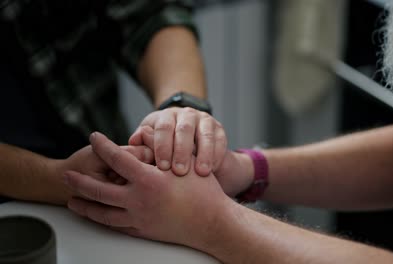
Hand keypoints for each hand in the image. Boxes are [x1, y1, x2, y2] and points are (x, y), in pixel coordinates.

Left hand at [64, 132, 230, 248]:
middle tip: (67, 175)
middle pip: (98, 190)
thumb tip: (145, 133)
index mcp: (148, 180)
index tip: (94, 138)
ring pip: (102, 213)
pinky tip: (98, 218)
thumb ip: (161, 146)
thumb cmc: (204, 192)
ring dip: (84, 206)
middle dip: (79, 182)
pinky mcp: (143, 231)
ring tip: (72, 202)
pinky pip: (116, 226)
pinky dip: (103, 221)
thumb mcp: (185, 162)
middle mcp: (138, 200)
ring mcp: (139, 218)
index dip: (103, 146)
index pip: (117, 158)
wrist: (213, 223)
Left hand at [132, 127, 252, 196]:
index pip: (163, 127)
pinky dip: (217, 154)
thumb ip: (143, 145)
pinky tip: (213, 169)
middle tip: (180, 172)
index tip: (161, 166)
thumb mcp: (152, 145)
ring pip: (205, 134)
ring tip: (201, 173)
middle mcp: (186, 114)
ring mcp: (204, 120)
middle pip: (184, 130)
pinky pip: (220, 140)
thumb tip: (131, 144)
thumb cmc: (166, 148)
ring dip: (204, 154)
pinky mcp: (219, 128)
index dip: (162, 146)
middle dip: (182, 151)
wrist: (192, 143)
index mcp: (166, 116)